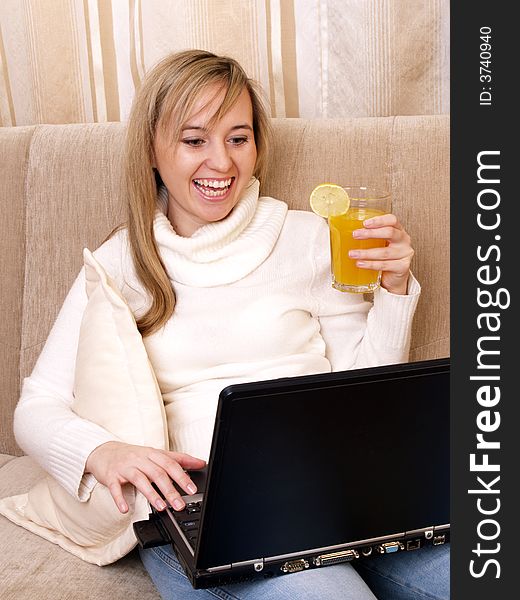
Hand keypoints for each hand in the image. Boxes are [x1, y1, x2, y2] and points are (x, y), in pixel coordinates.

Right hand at [85, 441, 205, 513]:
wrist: (104, 451)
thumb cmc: (133, 455)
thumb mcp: (155, 454)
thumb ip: (177, 459)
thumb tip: (200, 463)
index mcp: (152, 454)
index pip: (171, 463)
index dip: (182, 476)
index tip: (192, 489)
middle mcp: (140, 459)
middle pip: (157, 473)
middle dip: (170, 489)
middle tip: (179, 504)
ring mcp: (125, 467)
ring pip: (140, 479)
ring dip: (151, 494)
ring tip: (161, 507)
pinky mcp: (111, 476)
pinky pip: (115, 488)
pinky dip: (120, 499)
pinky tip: (125, 509)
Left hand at [350, 213, 413, 294]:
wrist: (392, 278)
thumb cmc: (383, 258)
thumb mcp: (377, 244)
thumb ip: (367, 237)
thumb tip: (342, 232)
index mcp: (398, 230)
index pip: (392, 220)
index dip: (379, 220)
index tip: (365, 223)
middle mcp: (403, 240)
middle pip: (390, 233)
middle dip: (370, 234)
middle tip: (355, 235)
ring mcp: (404, 253)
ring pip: (384, 252)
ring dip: (366, 253)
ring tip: (352, 254)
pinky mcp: (402, 267)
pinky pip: (385, 265)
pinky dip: (371, 264)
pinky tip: (361, 264)